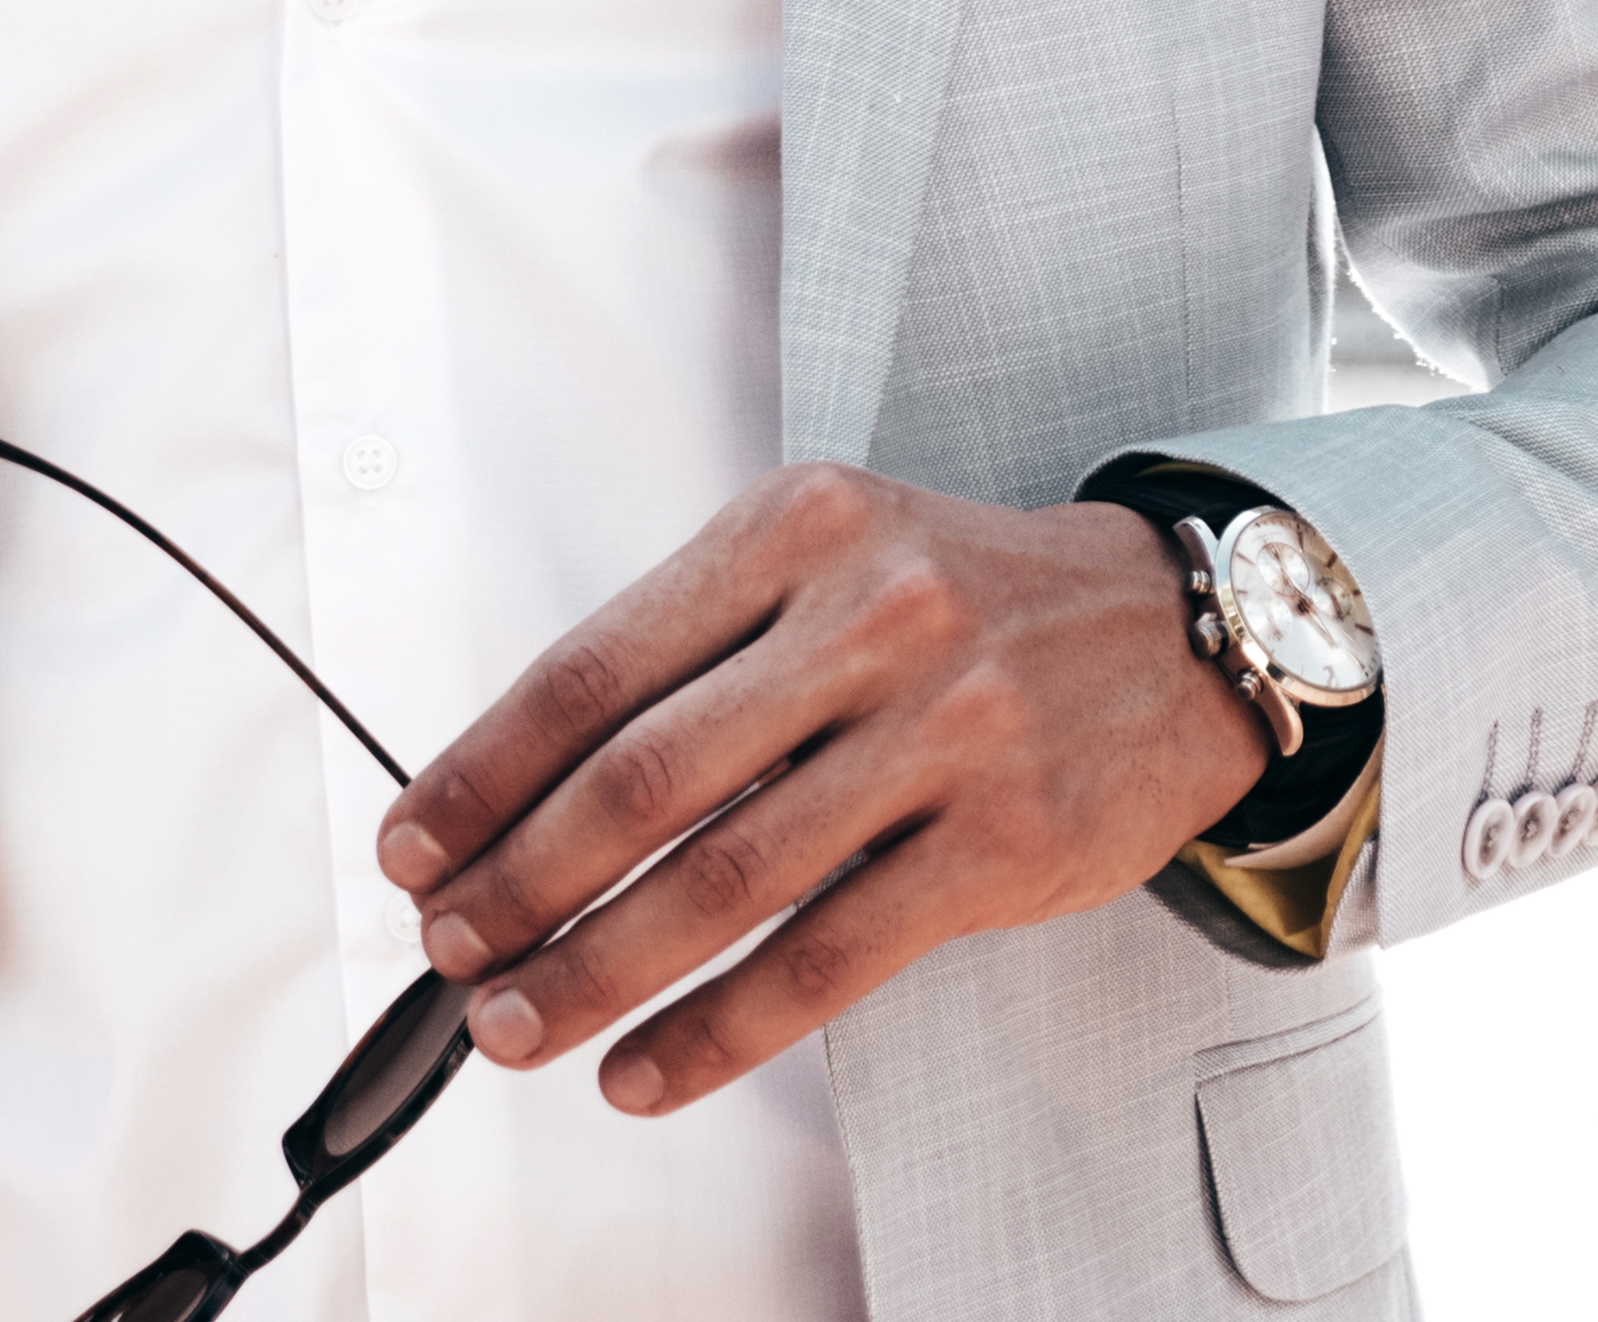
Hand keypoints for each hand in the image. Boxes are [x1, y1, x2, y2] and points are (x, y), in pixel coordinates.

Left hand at [376, 465, 1274, 1116]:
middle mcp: (874, 614)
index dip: (485, 771)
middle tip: (449, 951)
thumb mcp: (837, 559)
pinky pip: (829, 958)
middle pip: (644, 779)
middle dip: (518, 882)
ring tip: (517, 1026)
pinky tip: (647, 1070)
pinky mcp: (1004, 841)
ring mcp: (947, 729)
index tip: (414, 844)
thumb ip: (702, 650)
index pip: (597, 665)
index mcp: (801, 528)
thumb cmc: (973, 600)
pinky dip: (719, 1032)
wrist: (1183, 629)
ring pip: (725, 880)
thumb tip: (522, 795)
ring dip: (595, 970)